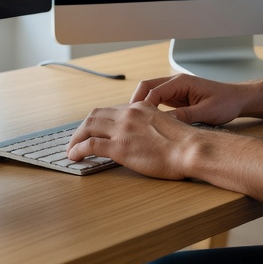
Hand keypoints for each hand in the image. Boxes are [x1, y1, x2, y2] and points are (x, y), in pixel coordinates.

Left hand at [66, 101, 206, 179]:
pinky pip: (90, 145)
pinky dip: (78, 149)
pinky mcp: (120, 147)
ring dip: (76, 138)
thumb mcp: (165, 124)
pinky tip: (74, 156)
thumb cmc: (185, 143)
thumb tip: (142, 136)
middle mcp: (128, 114)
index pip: (111, 110)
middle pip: (95, 115)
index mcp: (140, 107)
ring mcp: (123, 129)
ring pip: (88, 126)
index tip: (93, 130)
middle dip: (83, 127)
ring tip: (71, 149)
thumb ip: (150, 125)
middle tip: (77, 139)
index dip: (98, 121)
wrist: (191, 149)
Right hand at [131, 74, 250, 124]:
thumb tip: (165, 123)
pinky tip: (147, 124)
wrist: (238, 99)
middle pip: (147, 88)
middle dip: (135, 103)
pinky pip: (158, 102)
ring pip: (150, 95)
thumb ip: (186, 116)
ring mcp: (175, 90)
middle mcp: (176, 83)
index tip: (137, 120)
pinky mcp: (177, 98)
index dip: (143, 105)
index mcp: (182, 82)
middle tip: (128, 120)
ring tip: (134, 123)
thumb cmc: (226, 102)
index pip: (154, 90)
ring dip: (141, 107)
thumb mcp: (207, 111)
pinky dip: (150, 111)